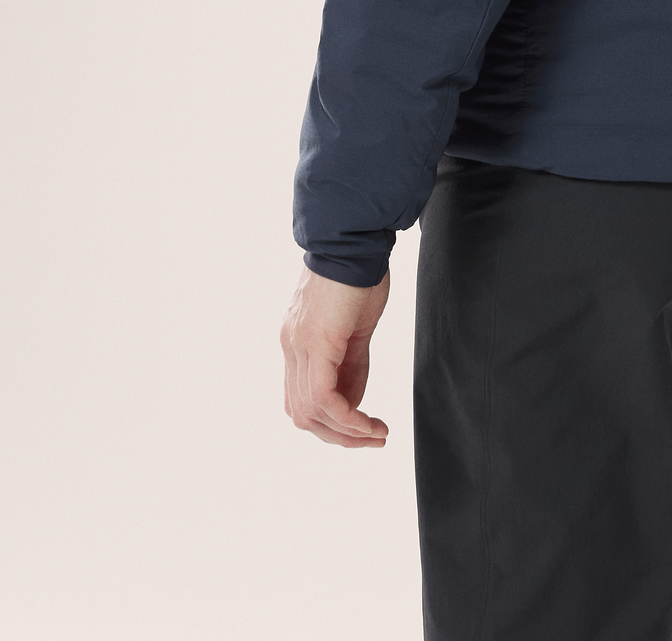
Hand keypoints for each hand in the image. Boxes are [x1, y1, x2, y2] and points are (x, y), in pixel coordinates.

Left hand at [281, 265, 390, 447]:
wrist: (355, 238)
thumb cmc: (360, 271)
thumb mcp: (357, 325)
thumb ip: (352, 363)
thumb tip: (354, 399)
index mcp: (297, 341)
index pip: (304, 398)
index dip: (332, 421)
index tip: (364, 426)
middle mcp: (291, 347)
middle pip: (301, 413)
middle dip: (338, 435)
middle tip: (371, 439)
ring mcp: (299, 345)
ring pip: (310, 412)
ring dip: (345, 432)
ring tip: (375, 434)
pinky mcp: (316, 342)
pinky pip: (324, 397)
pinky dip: (346, 417)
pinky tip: (367, 422)